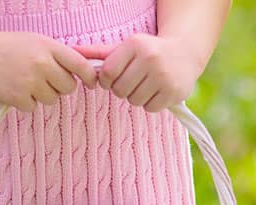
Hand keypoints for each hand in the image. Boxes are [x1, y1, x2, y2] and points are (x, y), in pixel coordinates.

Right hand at [0, 30, 96, 111]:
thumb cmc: (3, 46)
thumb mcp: (32, 41)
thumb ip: (55, 54)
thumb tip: (83, 71)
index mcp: (47, 46)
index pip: (80, 65)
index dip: (89, 77)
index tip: (91, 83)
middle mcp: (41, 62)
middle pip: (68, 87)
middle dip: (58, 87)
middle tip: (41, 79)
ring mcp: (30, 81)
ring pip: (52, 100)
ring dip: (40, 95)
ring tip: (22, 81)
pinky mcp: (17, 97)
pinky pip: (33, 108)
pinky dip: (24, 103)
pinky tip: (12, 89)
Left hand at [78, 35, 204, 111]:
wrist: (185, 53)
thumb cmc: (148, 51)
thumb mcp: (124, 48)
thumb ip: (97, 52)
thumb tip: (70, 53)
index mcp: (136, 44)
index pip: (107, 73)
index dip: (106, 81)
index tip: (112, 79)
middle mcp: (150, 59)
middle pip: (120, 90)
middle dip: (122, 89)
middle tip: (131, 82)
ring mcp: (164, 76)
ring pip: (134, 100)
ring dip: (136, 97)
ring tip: (144, 86)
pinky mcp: (174, 92)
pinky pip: (150, 108)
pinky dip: (150, 103)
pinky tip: (156, 92)